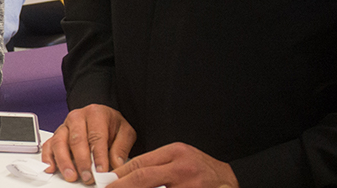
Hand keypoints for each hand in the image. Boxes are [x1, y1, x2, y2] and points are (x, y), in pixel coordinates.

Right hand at [42, 104, 134, 184]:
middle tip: (88, 176)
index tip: (101, 171)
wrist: (102, 117)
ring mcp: (64, 126)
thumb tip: (116, 164)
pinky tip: (51, 168)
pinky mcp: (56, 135)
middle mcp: (77, 118)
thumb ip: (121, 148)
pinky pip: (48, 145)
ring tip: (71, 175)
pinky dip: (48, 157)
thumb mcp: (124, 132)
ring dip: (64, 161)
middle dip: (82, 161)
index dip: (98, 156)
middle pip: (76, 140)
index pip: (96, 136)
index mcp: (95, 114)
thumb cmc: (111, 124)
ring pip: (59, 142)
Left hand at [110, 142, 236, 187]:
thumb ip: (157, 165)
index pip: (140, 163)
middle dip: (121, 186)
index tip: (108, 182)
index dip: (121, 175)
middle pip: (142, 178)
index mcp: (176, 152)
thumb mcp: (180, 159)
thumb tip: (128, 175)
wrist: (229, 181)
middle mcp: (182, 168)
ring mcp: (188, 186)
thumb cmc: (203, 170)